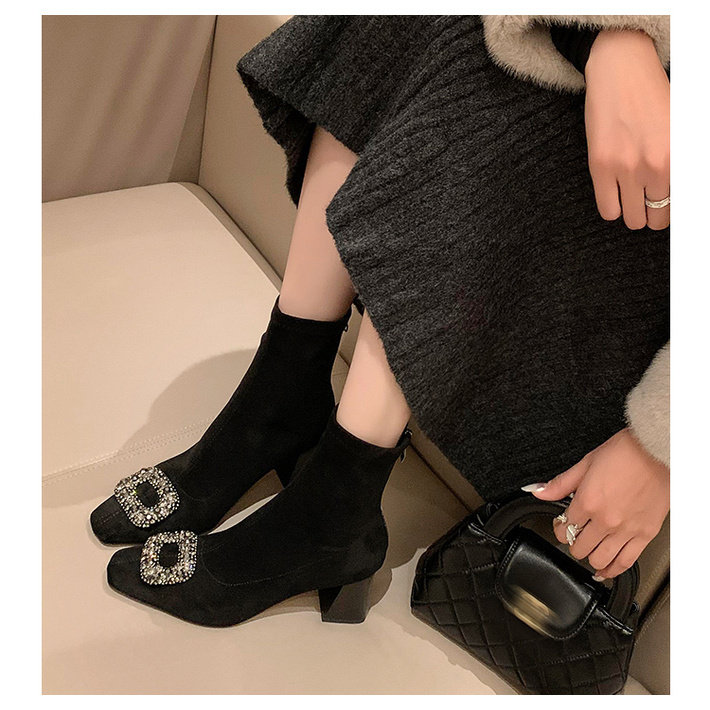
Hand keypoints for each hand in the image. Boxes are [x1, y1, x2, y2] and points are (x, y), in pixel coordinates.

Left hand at [524, 429, 669, 578]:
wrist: (657, 451)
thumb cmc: (626, 453)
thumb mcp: (586, 463)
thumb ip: (561, 483)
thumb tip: (538, 491)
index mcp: (587, 501)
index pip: (564, 528)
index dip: (559, 527)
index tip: (562, 524)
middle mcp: (605, 519)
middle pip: (578, 547)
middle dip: (573, 542)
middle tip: (576, 534)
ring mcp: (625, 530)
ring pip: (599, 559)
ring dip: (590, 557)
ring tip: (589, 549)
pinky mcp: (645, 535)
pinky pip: (625, 562)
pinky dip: (612, 570)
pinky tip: (606, 570)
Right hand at [584, 29, 669, 229]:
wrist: (621, 69)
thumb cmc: (652, 95)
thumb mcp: (679, 128)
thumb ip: (679, 162)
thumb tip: (676, 194)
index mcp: (680, 155)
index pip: (680, 204)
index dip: (673, 210)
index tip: (667, 209)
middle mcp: (656, 165)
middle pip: (657, 217)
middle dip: (653, 214)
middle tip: (648, 203)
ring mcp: (627, 167)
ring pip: (632, 219)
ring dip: (632, 213)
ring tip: (632, 199)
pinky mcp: (601, 166)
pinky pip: (608, 210)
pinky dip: (613, 209)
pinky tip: (615, 195)